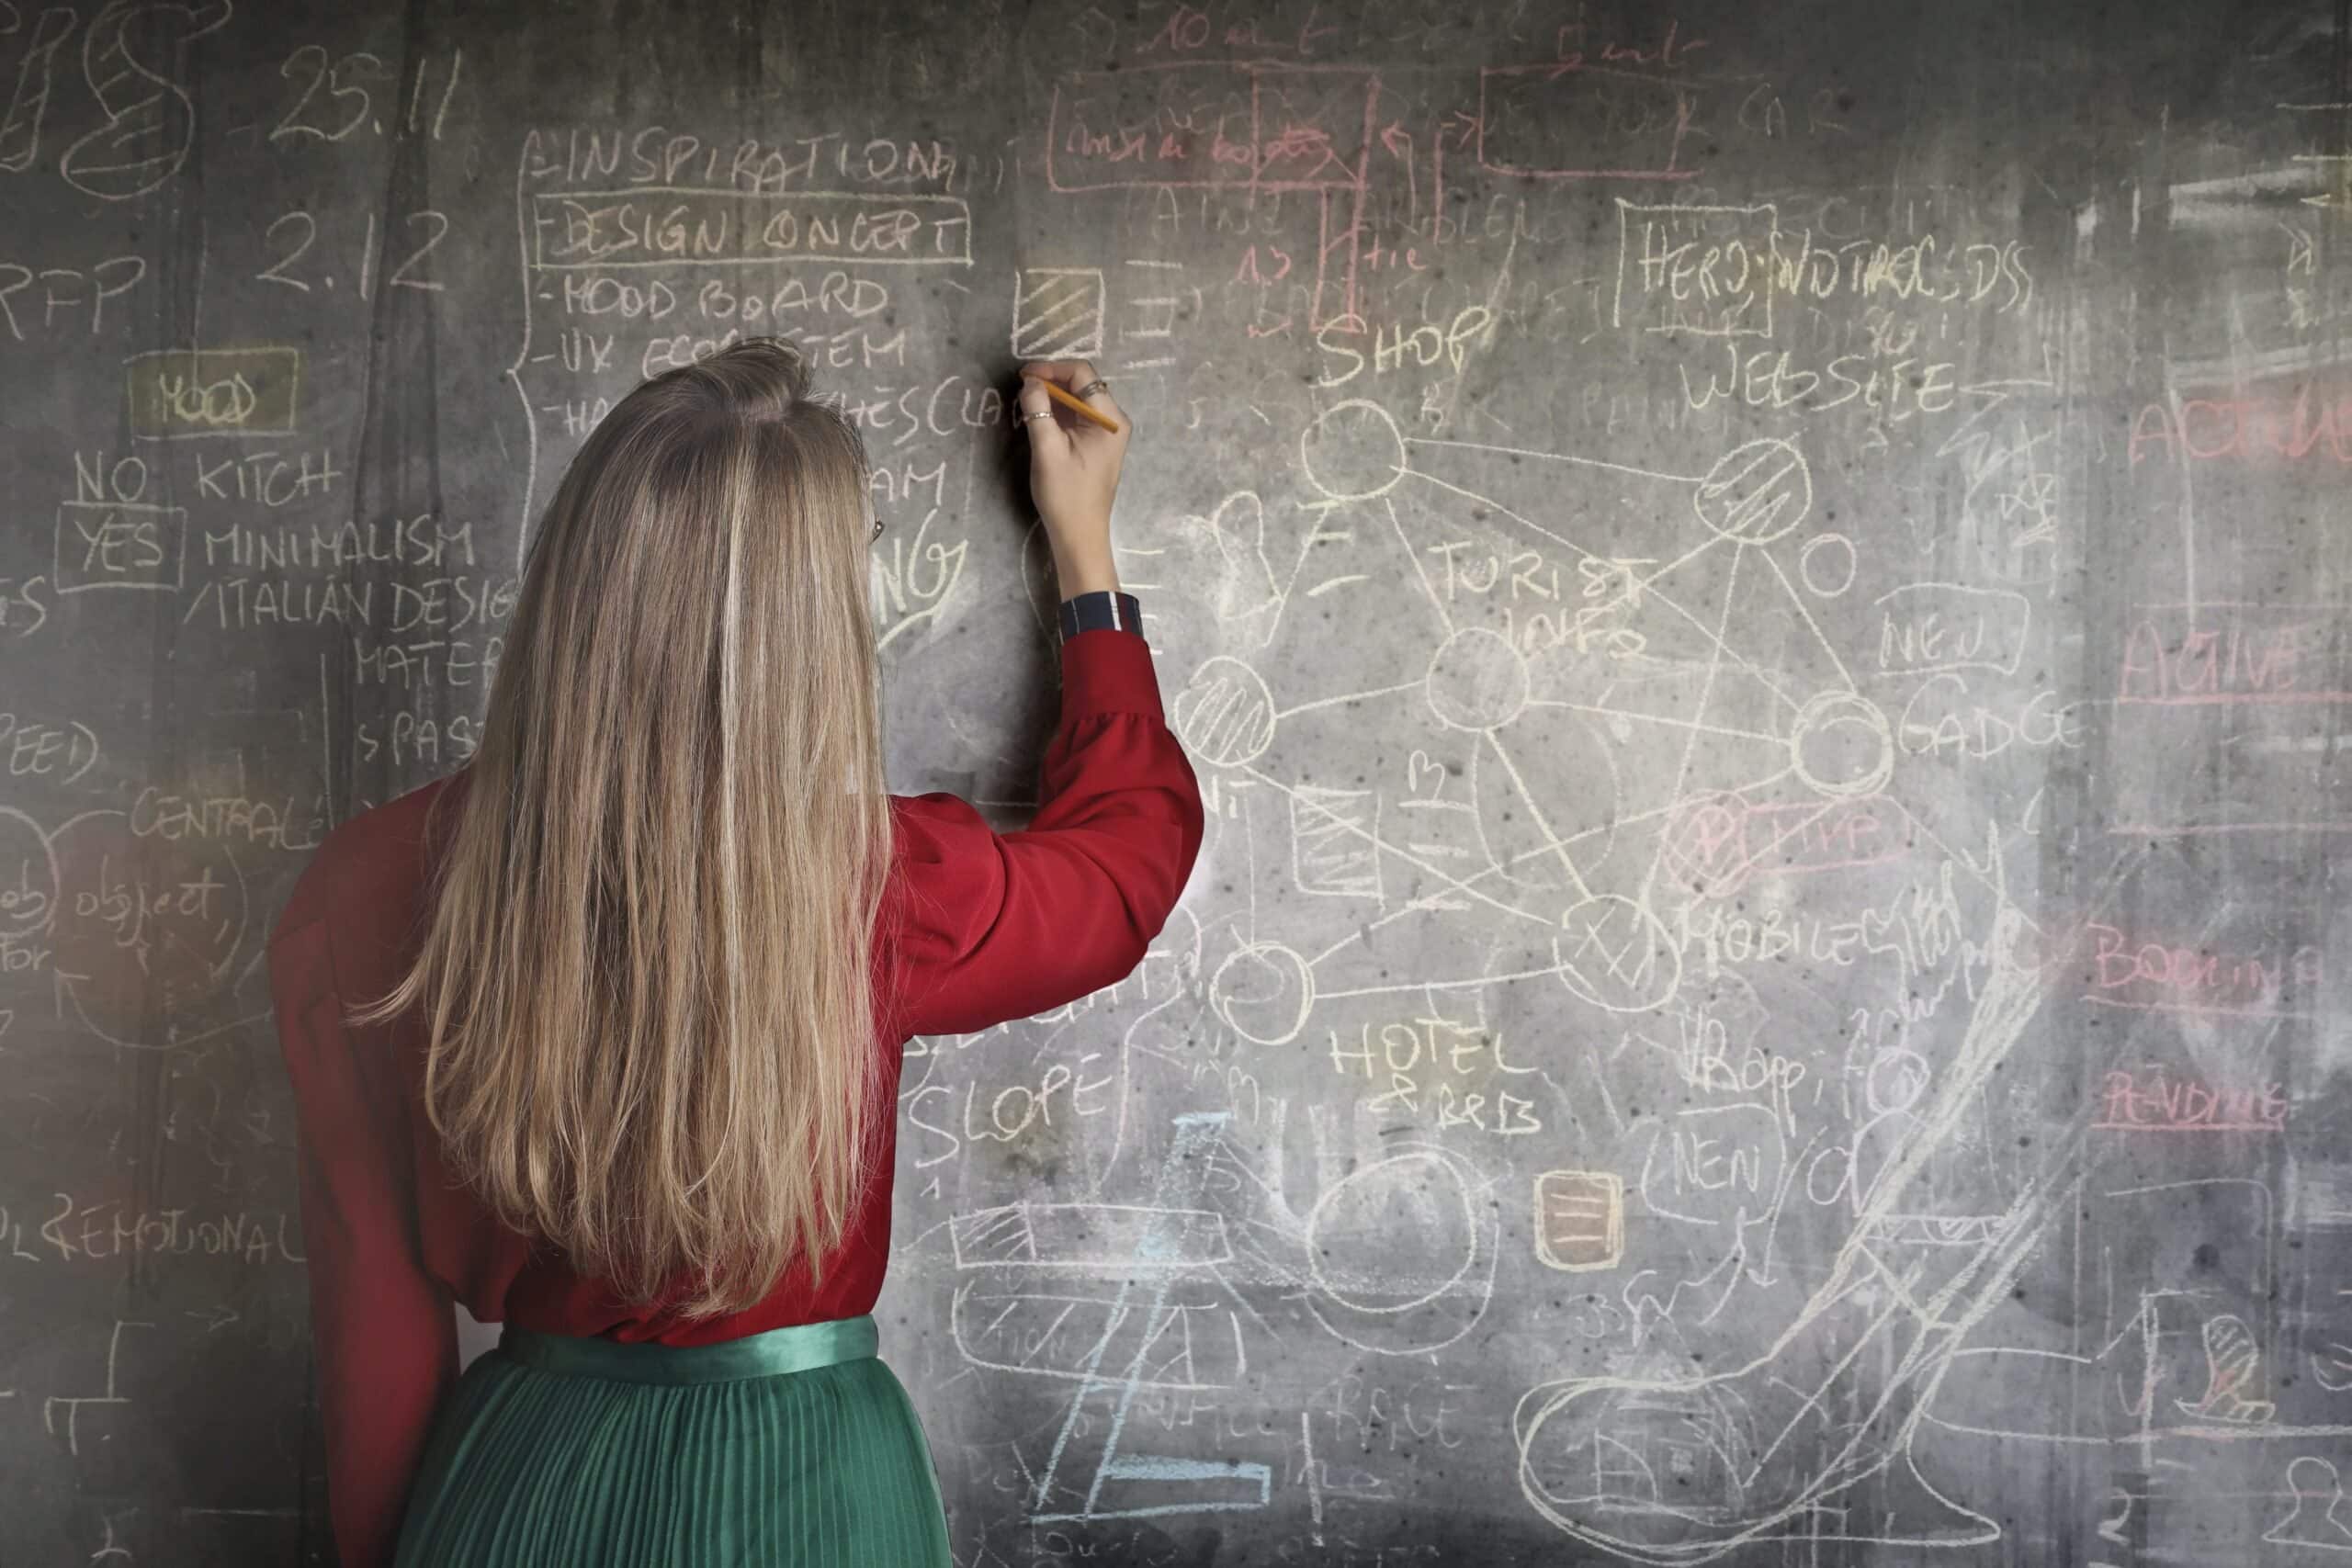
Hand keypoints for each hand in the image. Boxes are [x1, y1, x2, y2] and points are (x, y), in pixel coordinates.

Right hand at [1016, 360, 1129, 594]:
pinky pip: (1076, 417)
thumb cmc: (1066, 495)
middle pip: (1081, 384)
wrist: (1079, 534)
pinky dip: (1057, 412)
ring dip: (1052, 397)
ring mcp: (1106, 433)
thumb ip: (1038, 410)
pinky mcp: (1095, 444)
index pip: (1082, 374)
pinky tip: (1038, 417)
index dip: (1051, 369)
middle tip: (1022, 387)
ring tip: (1026, 402)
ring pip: (1077, 399)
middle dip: (1051, 381)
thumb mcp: (1047, 449)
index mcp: (1110, 419)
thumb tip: (1030, 381)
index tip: (1024, 376)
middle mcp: (1113, 421)